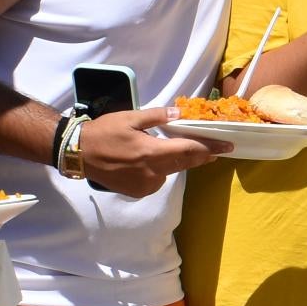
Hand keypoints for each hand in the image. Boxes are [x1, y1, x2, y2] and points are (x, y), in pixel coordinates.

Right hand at [77, 106, 219, 197]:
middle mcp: (152, 173)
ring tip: (178, 150)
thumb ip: (156, 117)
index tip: (228, 147)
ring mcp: (145, 185)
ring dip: (177, 161)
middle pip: (184, 163)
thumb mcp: (129, 118)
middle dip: (201, 156)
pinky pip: (157, 179)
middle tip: (216, 150)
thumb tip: (179, 113)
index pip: (189, 150)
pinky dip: (160, 170)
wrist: (78, 154)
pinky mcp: (138, 192)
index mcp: (151, 153)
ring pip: (170, 171)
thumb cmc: (104, 132)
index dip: (210, 149)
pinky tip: (150, 161)